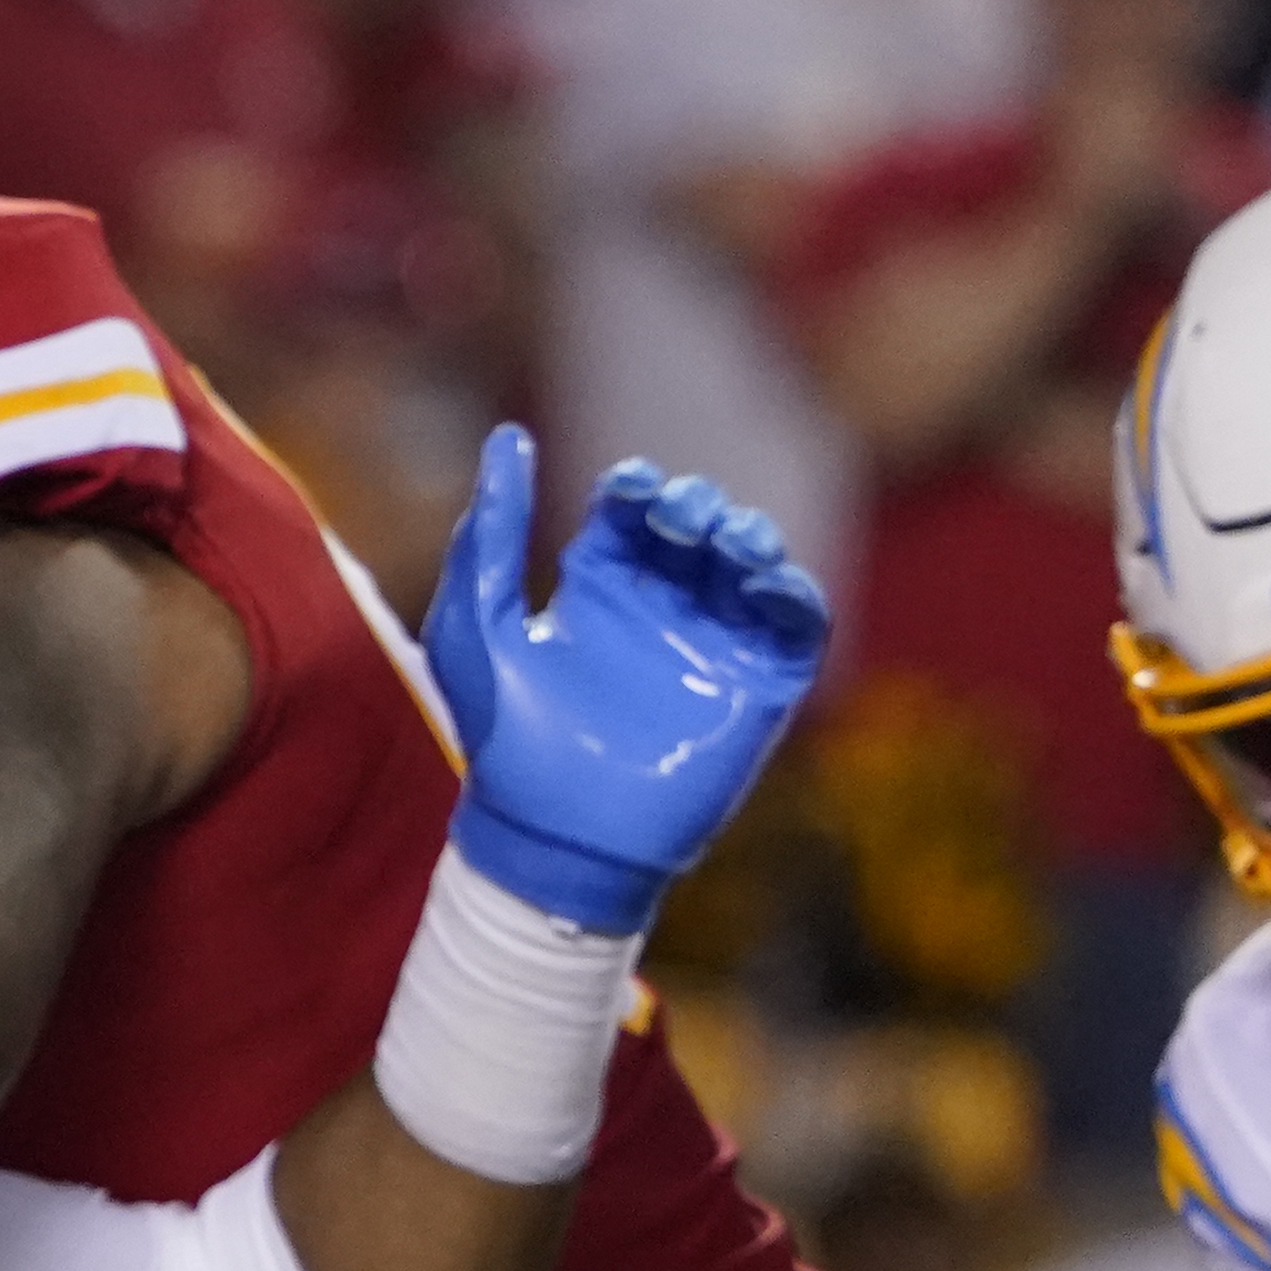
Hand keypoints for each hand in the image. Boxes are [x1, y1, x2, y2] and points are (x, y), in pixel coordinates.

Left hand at [421, 426, 830, 934]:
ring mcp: (712, 648)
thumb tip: (508, 437)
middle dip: (697, 508)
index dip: (639, 489)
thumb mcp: (476, 624)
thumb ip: (489, 533)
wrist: (549, 833)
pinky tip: (769, 579)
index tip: (630, 486)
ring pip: (751, 570)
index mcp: (599, 589)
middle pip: (697, 532)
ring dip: (749, 540)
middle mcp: (661, 610)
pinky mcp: (756, 692)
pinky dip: (794, 594)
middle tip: (682, 513)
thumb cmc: (504, 736)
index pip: (632, 515)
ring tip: (728, 538)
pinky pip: (794, 631)